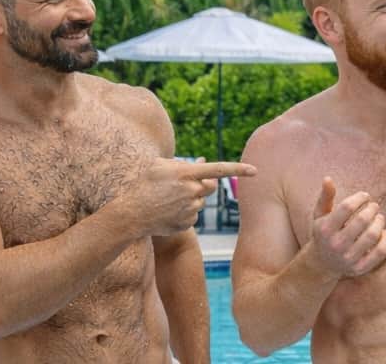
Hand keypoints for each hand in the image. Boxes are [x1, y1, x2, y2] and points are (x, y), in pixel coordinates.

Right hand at [112, 158, 256, 235]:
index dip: (238, 169)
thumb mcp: (159, 166)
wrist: (130, 213)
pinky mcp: (187, 223)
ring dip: (190, 199)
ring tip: (168, 200)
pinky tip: (167, 212)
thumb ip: (183, 163)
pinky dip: (184, 213)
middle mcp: (190, 191)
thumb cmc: (142, 184)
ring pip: (200, 202)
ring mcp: (190, 209)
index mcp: (185, 173)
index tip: (255, 170)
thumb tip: (202, 161)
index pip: (218, 170)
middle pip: (210, 187)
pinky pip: (193, 216)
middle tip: (188, 184)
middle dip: (204, 184)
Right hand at [306, 177, 385, 277]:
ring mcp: (348, 258)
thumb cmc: (324, 233)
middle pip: (362, 220)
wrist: (321, 264)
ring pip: (373, 235)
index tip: (365, 195)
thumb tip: (328, 178)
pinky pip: (380, 252)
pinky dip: (385, 239)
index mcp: (325, 229)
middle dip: (372, 209)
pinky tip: (382, 232)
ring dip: (379, 222)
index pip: (347, 207)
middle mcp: (336, 244)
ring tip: (379, 217)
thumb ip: (325, 197)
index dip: (359, 198)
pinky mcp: (359, 268)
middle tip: (375, 205)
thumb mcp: (320, 215)